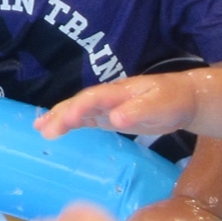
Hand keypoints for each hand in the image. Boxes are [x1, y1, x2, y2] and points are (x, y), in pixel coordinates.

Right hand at [33, 73, 199, 141]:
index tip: (69, 120)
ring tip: (39, 128)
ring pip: (78, 109)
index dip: (81, 107)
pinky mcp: (107, 115)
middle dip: (62, 114)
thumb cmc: (173, 100)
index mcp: (120, 91)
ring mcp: (106, 105)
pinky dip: (67, 122)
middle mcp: (108, 96)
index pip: (96, 98)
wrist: (182, 99)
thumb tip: (115, 118)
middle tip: (44, 128)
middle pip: (81, 103)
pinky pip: (83, 118)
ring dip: (59, 117)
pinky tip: (52, 129)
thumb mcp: (161, 106)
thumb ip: (139, 111)